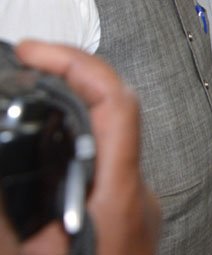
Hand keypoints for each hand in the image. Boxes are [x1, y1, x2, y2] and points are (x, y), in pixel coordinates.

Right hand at [13, 41, 159, 254]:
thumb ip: (2, 211)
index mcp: (118, 198)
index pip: (115, 103)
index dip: (76, 64)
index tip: (35, 51)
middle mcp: (137, 197)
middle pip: (115, 112)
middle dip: (69, 80)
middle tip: (29, 65)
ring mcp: (138, 208)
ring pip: (110, 140)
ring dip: (71, 115)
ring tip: (32, 97)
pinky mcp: (130, 220)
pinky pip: (108, 166)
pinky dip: (77, 147)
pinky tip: (48, 154)